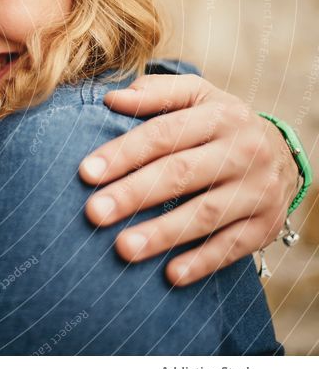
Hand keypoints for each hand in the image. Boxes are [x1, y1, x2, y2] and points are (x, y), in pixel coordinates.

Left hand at [78, 74, 299, 285]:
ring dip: (163, 233)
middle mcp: (243, 150)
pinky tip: (170, 275)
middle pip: (181, 173)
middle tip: (94, 212)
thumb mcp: (196, 97)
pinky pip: (233, 247)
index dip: (123, 153)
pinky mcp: (266, 224)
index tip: (85, 173)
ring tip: (123, 248)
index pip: (164, 133)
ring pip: (206, 213)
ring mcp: (258, 189)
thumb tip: (111, 97)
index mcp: (220, 115)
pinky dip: (202, 261)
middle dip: (134, 194)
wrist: (282, 154)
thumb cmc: (218, 124)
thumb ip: (155, 93)